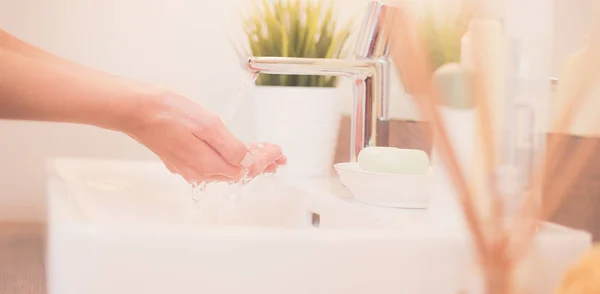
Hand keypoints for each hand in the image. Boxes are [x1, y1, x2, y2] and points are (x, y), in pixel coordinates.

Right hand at [125, 91, 285, 183]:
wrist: (135, 109)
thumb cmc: (168, 112)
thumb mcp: (207, 125)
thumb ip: (230, 147)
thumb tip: (248, 162)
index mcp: (208, 164)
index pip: (246, 168)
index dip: (265, 160)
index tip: (278, 152)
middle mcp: (199, 171)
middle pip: (237, 172)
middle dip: (260, 164)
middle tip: (278, 158)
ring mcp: (188, 167)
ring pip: (225, 170)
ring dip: (246, 163)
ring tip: (262, 156)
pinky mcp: (181, 159)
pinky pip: (212, 165)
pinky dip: (229, 160)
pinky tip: (233, 154)